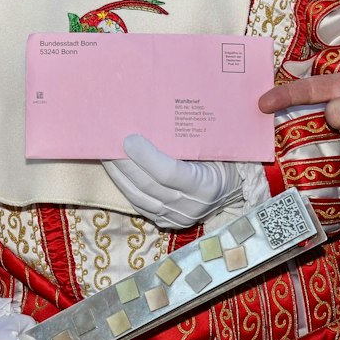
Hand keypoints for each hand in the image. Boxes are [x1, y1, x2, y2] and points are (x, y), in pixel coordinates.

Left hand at [102, 133, 242, 229]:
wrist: (235, 189)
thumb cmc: (224, 159)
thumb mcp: (215, 147)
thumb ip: (189, 139)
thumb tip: (153, 116)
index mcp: (207, 185)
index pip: (170, 173)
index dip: (146, 157)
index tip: (128, 138)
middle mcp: (191, 207)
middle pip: (148, 185)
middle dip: (124, 164)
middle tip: (107, 142)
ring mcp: (178, 218)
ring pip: (139, 198)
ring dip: (119, 176)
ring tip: (104, 154)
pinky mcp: (167, 223)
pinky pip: (140, 206)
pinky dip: (125, 188)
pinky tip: (115, 172)